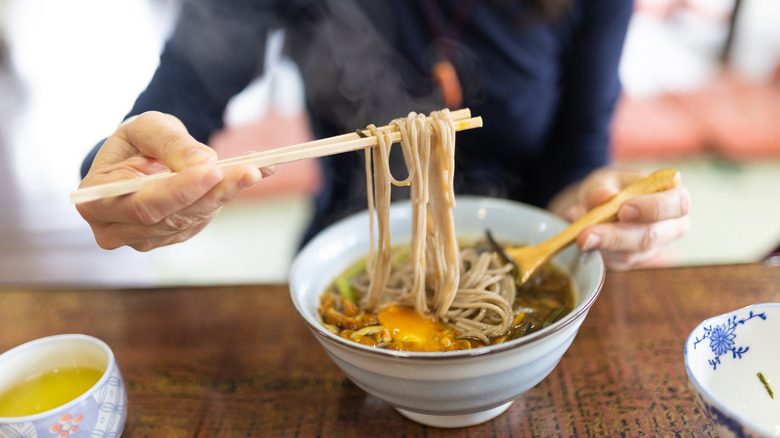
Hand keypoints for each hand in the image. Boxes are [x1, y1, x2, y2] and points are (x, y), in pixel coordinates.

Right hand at [76, 111, 273, 250]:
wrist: (138, 158)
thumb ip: (169, 141)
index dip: (179, 190)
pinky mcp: (174, 235)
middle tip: (250, 170)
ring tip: (258, 167)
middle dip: (214, 192)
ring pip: (193, 218)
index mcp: (97, 201)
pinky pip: (205, 216)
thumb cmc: (134, 142)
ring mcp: (147, 237)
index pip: (143, 204)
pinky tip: (255, 173)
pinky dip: (230, 194)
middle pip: (172, 216)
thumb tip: (203, 161)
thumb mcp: (145, 128)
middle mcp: (117, 229)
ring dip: (228, 193)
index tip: (214, 170)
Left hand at [553, 167, 690, 269]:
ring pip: (630, 253)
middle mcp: (670, 227)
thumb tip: (603, 197)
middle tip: (586, 233)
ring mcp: (652, 248)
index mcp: (675, 198)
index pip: (677, 205)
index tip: (624, 209)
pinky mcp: (632, 261)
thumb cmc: (612, 187)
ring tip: (577, 233)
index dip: (652, 208)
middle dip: (616, 235)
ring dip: (599, 245)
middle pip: (651, 236)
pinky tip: (579, 237)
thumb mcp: (605, 179)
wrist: (599, 205)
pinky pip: (614, 262)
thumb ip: (602, 186)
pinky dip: (593, 250)